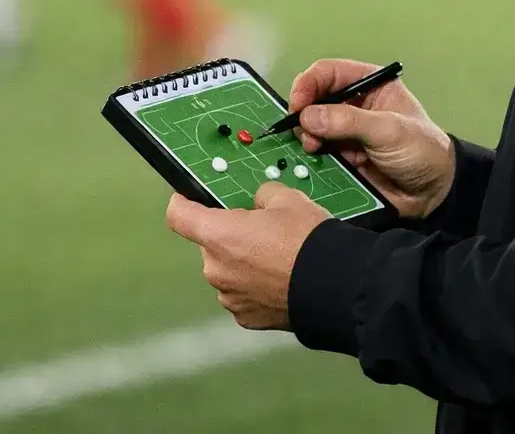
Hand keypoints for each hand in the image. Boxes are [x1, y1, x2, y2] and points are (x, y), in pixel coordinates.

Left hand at [165, 183, 330, 329]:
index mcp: (219, 235)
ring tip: (277, 259)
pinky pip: (243, 295)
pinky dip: (255, 287)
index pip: (179, 215)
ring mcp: (229, 297)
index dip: (182, 203)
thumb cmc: (309, 241)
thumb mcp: (288, 199)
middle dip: (230, 237)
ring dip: (243, 264)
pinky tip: (280, 281)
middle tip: (262, 231)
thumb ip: (263, 196)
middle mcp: (216, 269)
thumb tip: (259, 202)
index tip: (187, 199)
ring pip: (228, 271)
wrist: (335, 286)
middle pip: (210, 245)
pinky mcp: (246, 318)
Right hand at [289, 59, 455, 219]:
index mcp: (370, 85)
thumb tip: (308, 116)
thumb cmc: (421, 150)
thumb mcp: (389, 130)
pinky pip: (318, 151)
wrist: (433, 193)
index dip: (309, 84)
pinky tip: (315, 160)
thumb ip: (349, 122)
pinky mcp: (342, 156)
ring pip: (312, 126)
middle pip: (315, 98)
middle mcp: (354, 104)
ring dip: (306, 136)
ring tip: (312, 148)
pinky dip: (311, 155)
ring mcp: (346, 132)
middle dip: (304, 113)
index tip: (298, 105)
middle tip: (304, 133)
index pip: (329, 73)